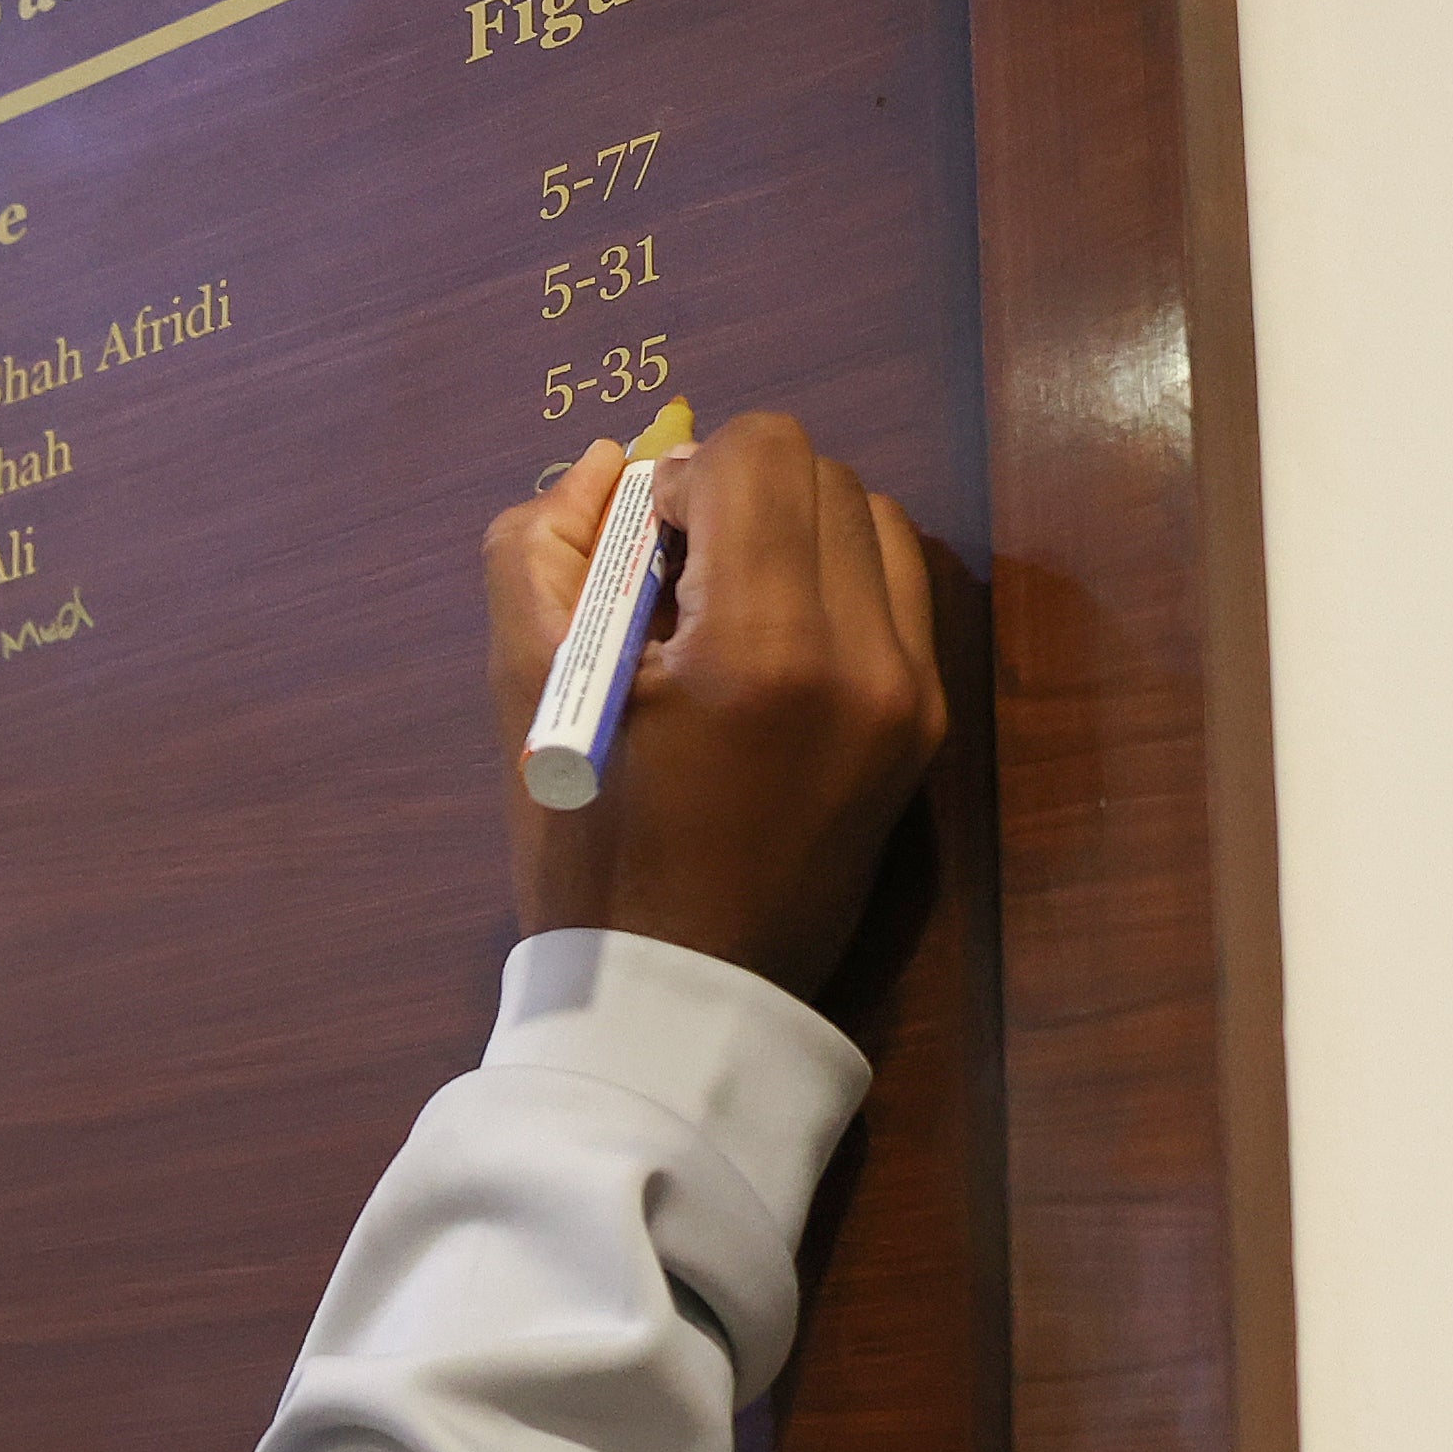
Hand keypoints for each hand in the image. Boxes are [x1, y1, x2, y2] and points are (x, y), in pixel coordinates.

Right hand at [481, 410, 944, 995]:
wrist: (681, 999)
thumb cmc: (587, 854)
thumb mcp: (525, 695)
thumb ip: (538, 548)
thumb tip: (610, 462)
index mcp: (761, 647)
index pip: (761, 452)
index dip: (683, 479)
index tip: (640, 555)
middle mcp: (864, 656)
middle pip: (822, 473)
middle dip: (738, 500)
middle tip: (674, 588)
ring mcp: (910, 694)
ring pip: (871, 519)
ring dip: (794, 532)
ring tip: (726, 615)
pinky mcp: (927, 725)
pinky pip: (898, 590)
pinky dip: (836, 584)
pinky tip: (773, 650)